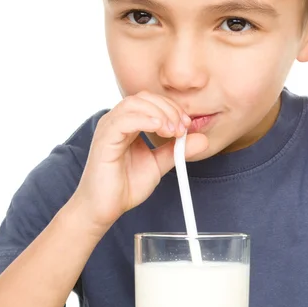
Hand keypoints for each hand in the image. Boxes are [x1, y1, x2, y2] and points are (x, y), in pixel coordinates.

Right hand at [71, 91, 208, 231]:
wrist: (105, 208)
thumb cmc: (125, 186)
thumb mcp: (158, 164)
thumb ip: (177, 150)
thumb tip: (203, 139)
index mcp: (128, 124)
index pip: (151, 102)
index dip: (172, 108)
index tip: (187, 125)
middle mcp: (116, 122)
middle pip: (144, 98)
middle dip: (168, 109)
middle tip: (182, 128)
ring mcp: (108, 129)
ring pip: (134, 104)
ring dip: (159, 113)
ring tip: (173, 131)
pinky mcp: (104, 140)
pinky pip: (123, 120)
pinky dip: (145, 120)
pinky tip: (160, 128)